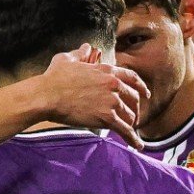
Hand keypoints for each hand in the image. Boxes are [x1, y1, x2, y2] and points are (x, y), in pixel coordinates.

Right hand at [34, 45, 149, 147]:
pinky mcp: (107, 117)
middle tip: (132, 116)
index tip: (146, 94)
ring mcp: (111, 101)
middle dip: (134, 109)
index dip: (141, 87)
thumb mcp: (68, 59)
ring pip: (130, 115)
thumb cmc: (54, 78)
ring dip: (130, 123)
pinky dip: (133, 139)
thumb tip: (86, 47)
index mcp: (107, 71)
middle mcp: (113, 85)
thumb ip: (80, 53)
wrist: (46, 96)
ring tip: (128, 130)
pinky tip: (137, 145)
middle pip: (134, 99)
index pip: (132, 78)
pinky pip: (125, 130)